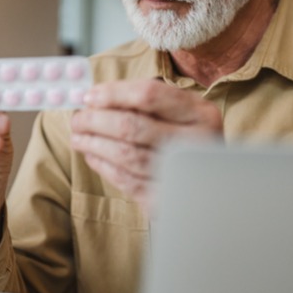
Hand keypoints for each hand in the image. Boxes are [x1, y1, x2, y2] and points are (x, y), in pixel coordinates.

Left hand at [70, 79, 222, 210]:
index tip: (89, 96)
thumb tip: (95, 98)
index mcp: (201, 113)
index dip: (113, 94)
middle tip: (77, 119)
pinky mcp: (169, 198)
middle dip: (96, 122)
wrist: (214, 181)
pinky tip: (93, 157)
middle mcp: (197, 142)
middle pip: (133, 127)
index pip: (149, 95)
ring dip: (95, 145)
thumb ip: (145, 100)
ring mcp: (184, 174)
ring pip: (127, 156)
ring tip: (79, 137)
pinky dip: (105, 168)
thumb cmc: (188, 136)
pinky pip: (128, 182)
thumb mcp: (181, 111)